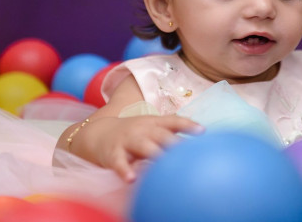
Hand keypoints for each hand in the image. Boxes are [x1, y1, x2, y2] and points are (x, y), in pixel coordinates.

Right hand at [86, 115, 203, 181]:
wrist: (97, 133)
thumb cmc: (132, 133)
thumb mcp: (150, 127)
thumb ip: (170, 131)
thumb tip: (199, 135)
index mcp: (153, 123)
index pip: (173, 121)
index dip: (187, 125)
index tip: (203, 131)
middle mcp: (141, 130)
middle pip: (160, 134)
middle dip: (174, 142)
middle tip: (188, 151)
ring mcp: (127, 140)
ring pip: (143, 146)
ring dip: (154, 153)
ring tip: (163, 164)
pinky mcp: (112, 154)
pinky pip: (119, 163)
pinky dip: (124, 170)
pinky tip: (131, 179)